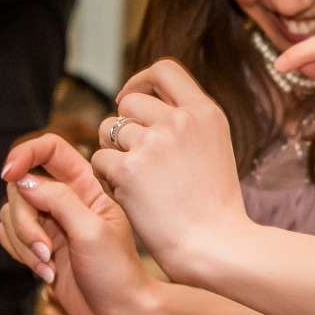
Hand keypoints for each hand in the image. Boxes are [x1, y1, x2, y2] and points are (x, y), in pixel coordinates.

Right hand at [0, 135, 165, 314]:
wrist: (120, 314)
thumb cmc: (116, 272)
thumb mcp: (92, 230)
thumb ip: (59, 199)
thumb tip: (24, 181)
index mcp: (86, 185)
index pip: (50, 149)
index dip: (25, 154)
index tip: (9, 174)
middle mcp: (66, 199)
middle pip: (21, 186)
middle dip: (24, 220)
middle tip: (45, 250)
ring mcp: (50, 222)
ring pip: (11, 213)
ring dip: (22, 243)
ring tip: (49, 267)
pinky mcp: (38, 246)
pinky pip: (8, 235)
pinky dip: (18, 253)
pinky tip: (45, 273)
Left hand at [91, 61, 250, 279]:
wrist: (215, 245)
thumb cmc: (214, 206)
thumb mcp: (215, 148)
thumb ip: (187, 122)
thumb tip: (149, 103)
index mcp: (205, 112)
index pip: (164, 70)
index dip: (140, 80)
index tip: (130, 99)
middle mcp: (179, 121)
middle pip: (129, 102)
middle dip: (123, 125)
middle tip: (131, 155)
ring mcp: (153, 143)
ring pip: (108, 130)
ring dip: (113, 153)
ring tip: (133, 181)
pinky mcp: (128, 169)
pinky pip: (99, 160)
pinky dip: (106, 178)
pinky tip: (126, 196)